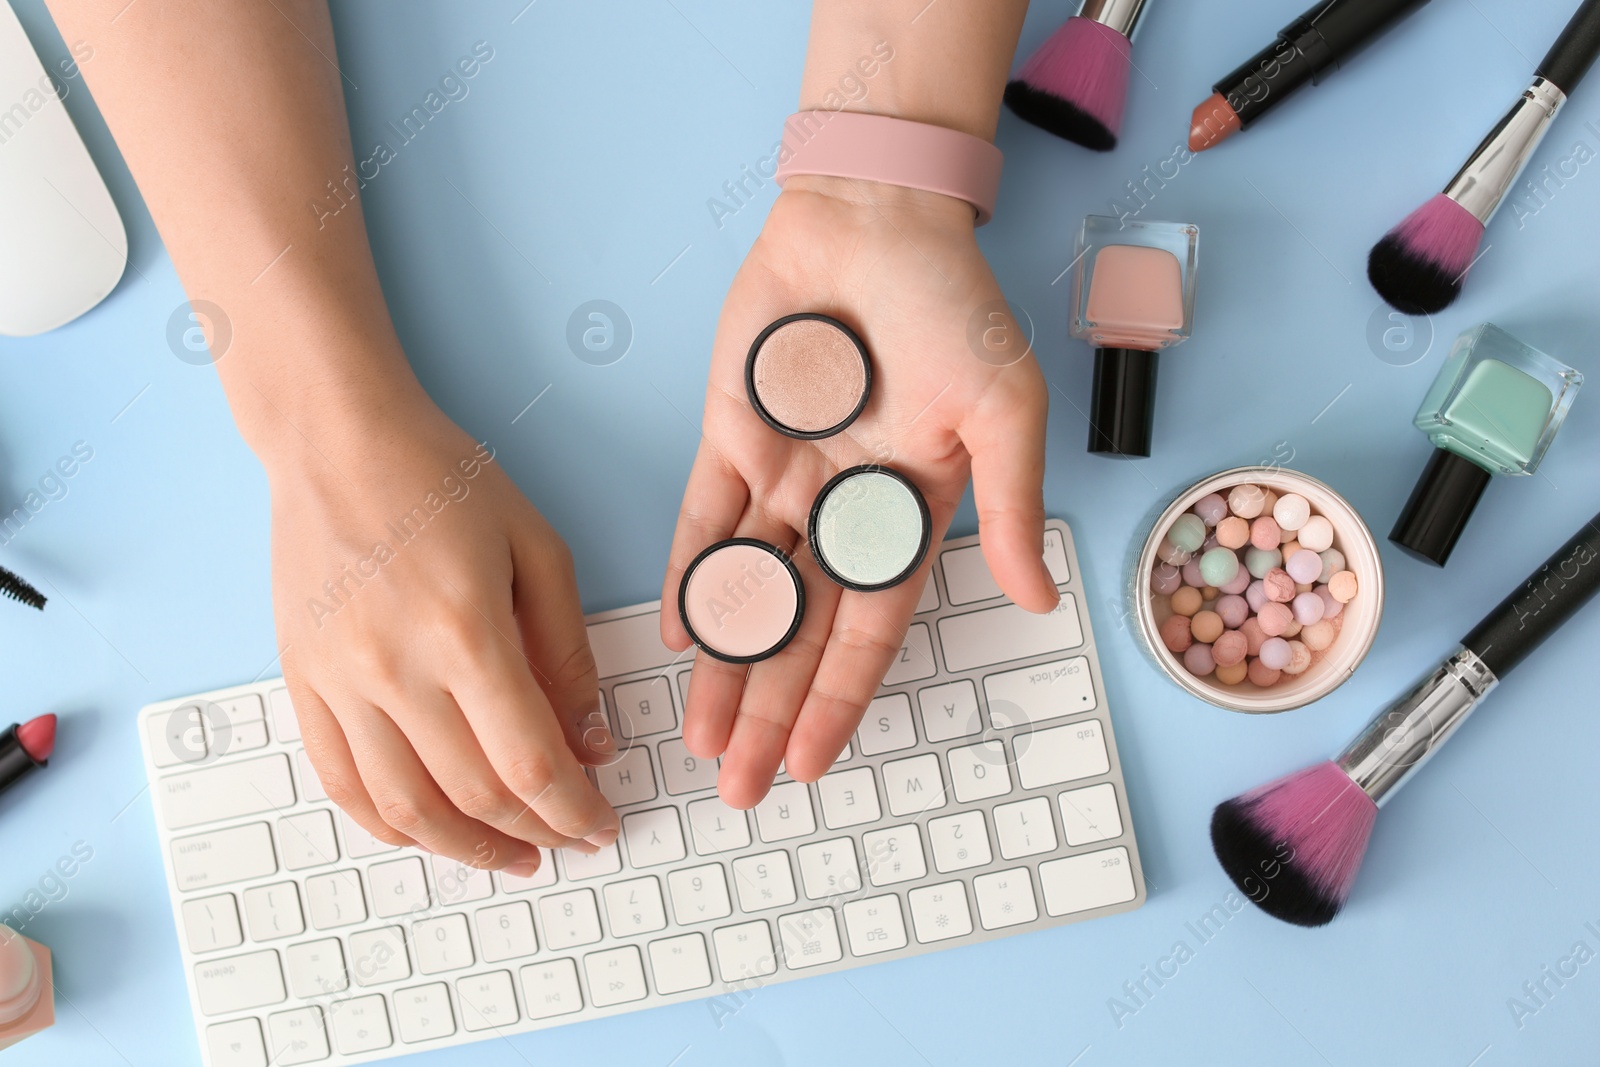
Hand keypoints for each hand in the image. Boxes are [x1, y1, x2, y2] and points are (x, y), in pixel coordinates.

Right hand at [268, 387, 619, 874]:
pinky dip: (389, 823)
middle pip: (474, 794)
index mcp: (465, 630)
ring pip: (405, 807)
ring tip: (510, 854)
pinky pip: (341, 782)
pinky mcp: (301, 681)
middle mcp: (394, 667)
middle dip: (536, 831)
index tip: (601, 824)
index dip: (574, 810)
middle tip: (570, 838)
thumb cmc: (444, 479)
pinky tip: (430, 832)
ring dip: (465, 847)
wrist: (336, 440)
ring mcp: (338, 680)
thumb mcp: (538, 548)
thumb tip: (593, 741)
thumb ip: (568, 652)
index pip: (529, 762)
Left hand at [662, 177, 1058, 807]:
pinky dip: (688, 575)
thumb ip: (1009, 506)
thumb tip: (1039, 597)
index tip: (810, 764)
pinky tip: (676, 636)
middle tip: (737, 784)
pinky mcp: (731, 434)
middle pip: (798, 630)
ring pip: (746, 589)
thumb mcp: (1003, 408)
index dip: (837, 700)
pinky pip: (704, 519)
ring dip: (724, 663)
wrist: (874, 215)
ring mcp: (784, 475)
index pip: (869, 630)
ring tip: (699, 736)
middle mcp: (843, 508)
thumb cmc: (950, 305)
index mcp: (911, 511)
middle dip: (767, 707)